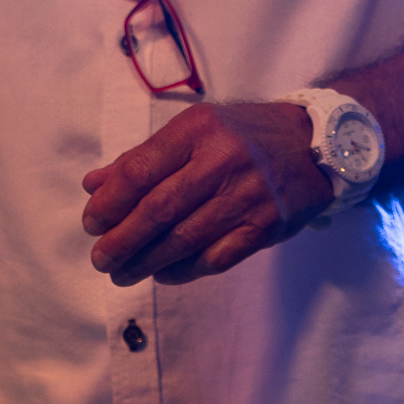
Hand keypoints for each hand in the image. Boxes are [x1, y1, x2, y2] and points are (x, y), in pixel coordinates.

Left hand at [80, 102, 332, 286]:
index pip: (139, 171)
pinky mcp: (265, 226)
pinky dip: (183, 270)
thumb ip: (142, 158)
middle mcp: (221, 161)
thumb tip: (94, 185)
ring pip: (184, 240)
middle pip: (158, 210)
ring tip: (122, 273)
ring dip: (145, 262)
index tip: (91, 223)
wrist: (311, 144)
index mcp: (196, 130)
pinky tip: (162, 273)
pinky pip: (215, 258)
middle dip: (121, 241)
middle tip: (101, 259)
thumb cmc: (240, 136)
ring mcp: (246, 196)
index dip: (109, 203)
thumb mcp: (192, 130)